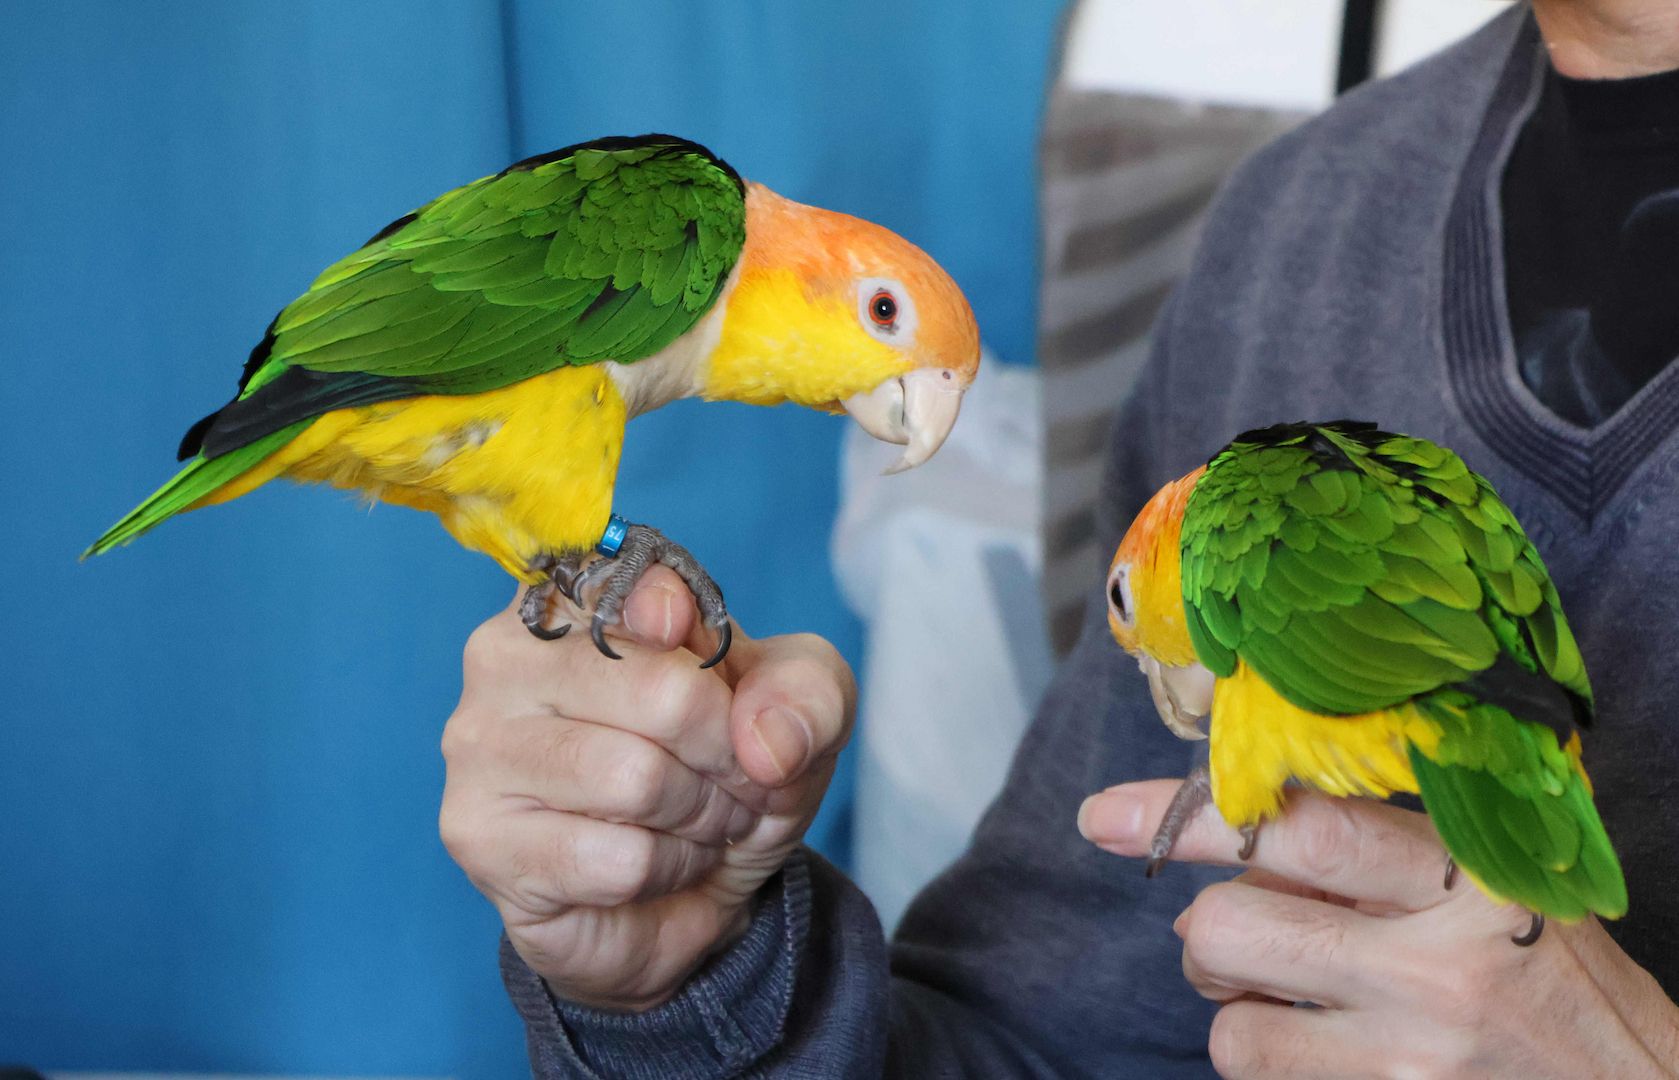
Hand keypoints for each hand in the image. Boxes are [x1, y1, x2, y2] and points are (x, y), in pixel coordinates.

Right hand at [439, 568, 855, 1010]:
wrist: (694, 886)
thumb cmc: (726, 765)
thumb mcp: (802, 707)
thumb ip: (807, 692)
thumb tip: (765, 739)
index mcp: (575, 596)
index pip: (626, 578)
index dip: (691, 626)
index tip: (703, 654)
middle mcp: (505, 658)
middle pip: (660, 691)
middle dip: (730, 753)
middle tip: (738, 778)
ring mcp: (481, 749)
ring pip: (635, 780)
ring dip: (702, 817)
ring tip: (700, 822)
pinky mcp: (484, 840)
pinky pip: (616, 860)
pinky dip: (668, 869)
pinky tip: (656, 864)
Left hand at [1080, 781, 1678, 1077]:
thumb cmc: (1553, 975)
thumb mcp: (1491, 883)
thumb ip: (1376, 849)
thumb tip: (1226, 838)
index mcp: (1470, 876)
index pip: (1303, 825)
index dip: (1191, 814)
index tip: (1107, 815)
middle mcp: (1440, 966)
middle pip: (1232, 925)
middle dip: (1208, 928)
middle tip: (1232, 934)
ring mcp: (1413, 1058)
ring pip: (1231, 1025)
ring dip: (1234, 1008)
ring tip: (1289, 1000)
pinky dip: (1269, 1062)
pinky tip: (1324, 1050)